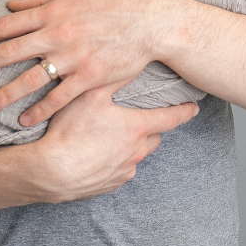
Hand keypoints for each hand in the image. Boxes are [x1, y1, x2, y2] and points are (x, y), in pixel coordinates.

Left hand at [0, 0, 186, 126]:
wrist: (148, 22)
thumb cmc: (111, 4)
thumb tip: (11, 5)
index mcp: (51, 12)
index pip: (7, 25)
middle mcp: (57, 35)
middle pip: (10, 52)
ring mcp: (73, 58)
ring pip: (30, 79)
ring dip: (5, 94)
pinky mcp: (89, 78)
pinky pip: (59, 97)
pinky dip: (40, 110)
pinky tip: (25, 120)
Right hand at [31, 85, 199, 202]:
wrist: (51, 171)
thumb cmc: (71, 130)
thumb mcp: (91, 95)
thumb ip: (112, 78)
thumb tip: (129, 61)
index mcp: (137, 128)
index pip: (170, 118)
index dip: (184, 111)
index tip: (194, 108)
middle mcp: (137, 151)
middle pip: (153, 137)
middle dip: (148, 129)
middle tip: (133, 119)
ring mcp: (125, 170)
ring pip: (136, 155)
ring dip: (129, 146)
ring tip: (108, 137)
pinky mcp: (111, 184)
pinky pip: (120, 170)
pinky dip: (114, 161)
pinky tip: (96, 154)